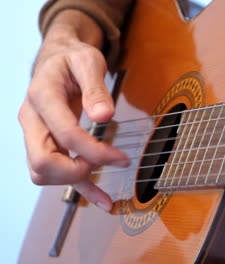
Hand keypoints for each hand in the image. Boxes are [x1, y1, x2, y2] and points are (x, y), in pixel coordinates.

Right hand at [18, 10, 128, 211]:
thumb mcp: (88, 61)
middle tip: (108, 162)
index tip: (120, 158)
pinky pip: (55, 173)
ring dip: (74, 181)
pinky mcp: (46, 143)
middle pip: (43, 161)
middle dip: (77, 170)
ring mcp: (36, 134)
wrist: (58, 59)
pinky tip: (102, 200)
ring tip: (106, 187)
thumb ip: (96, 88)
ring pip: (43, 172)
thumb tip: (104, 116)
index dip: (94, 151)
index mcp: (42, 97)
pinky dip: (78, 188)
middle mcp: (32, 119)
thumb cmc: (73, 59)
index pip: (64, 134)